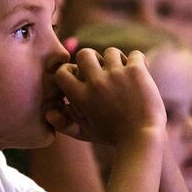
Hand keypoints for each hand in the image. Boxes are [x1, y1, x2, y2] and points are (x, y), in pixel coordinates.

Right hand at [46, 47, 165, 146]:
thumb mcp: (85, 133)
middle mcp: (96, 82)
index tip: (81, 76)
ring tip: (123, 73)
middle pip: (85, 53)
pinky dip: (138, 61)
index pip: (63, 71)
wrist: (142, 139)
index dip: (70, 70)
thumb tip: (49, 112)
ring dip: (116, 61)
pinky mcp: (136, 72)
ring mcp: (117, 75)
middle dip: (93, 59)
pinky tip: (139, 73)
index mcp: (81, 96)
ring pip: (111, 52)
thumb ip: (63, 124)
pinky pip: (135, 54)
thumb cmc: (113, 137)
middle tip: (102, 71)